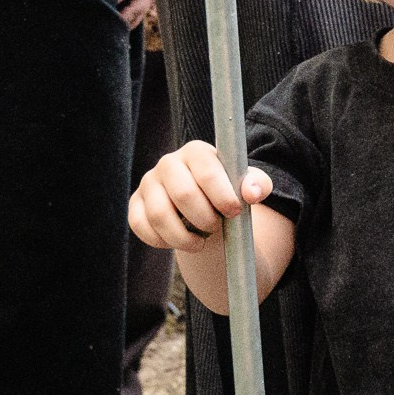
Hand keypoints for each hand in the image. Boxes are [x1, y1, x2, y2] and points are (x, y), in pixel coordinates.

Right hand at [129, 140, 268, 251]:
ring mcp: (149, 183)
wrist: (203, 208)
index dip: (222, 197)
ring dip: (183, 237)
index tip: (234, 212)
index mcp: (196, 152)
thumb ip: (257, 185)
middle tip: (216, 227)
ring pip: (160, 215)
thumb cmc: (226, 193)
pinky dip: (162, 241)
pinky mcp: (135, 204)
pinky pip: (141, 226)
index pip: (207, 172)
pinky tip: (179, 241)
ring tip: (199, 242)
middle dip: (205, 219)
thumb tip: (252, 192)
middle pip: (183, 194)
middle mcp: (168, 163)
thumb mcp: (246, 188)